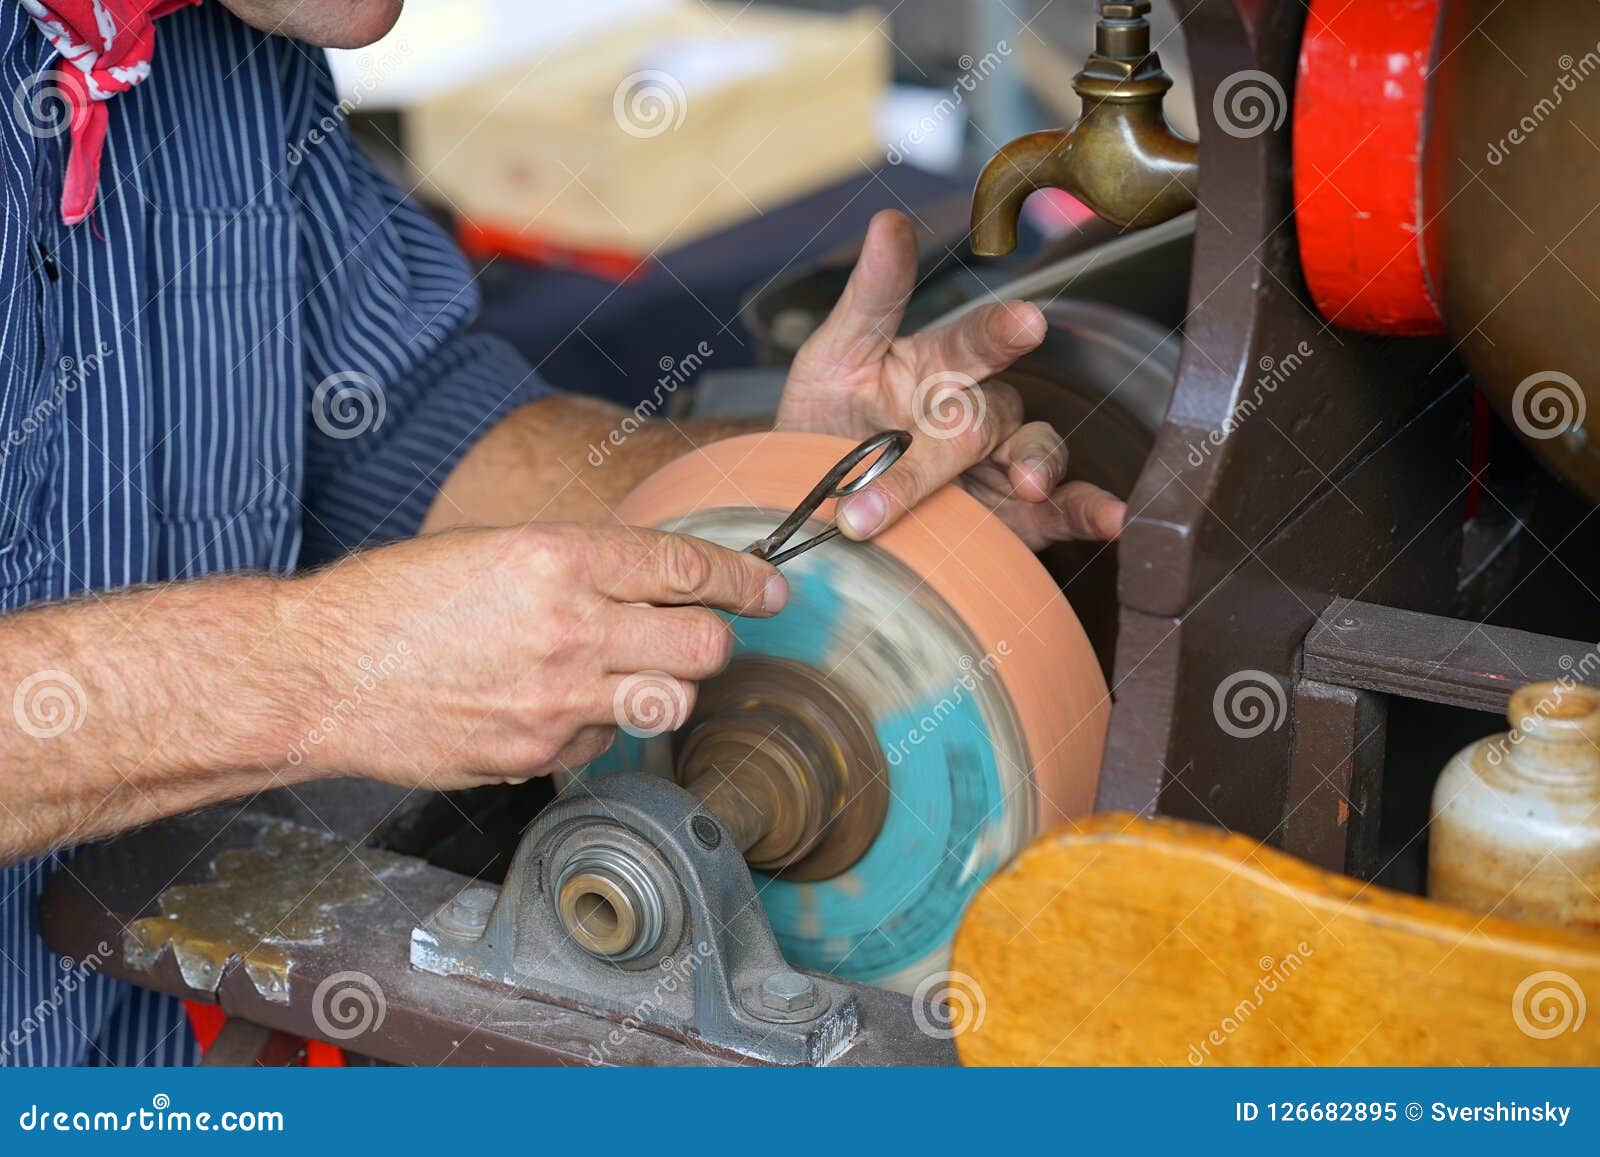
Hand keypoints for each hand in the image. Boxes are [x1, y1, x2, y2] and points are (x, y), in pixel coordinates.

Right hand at [286, 523, 785, 788]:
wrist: (321, 672)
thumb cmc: (396, 601)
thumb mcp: (493, 547)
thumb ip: (579, 564)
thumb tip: (650, 579)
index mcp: (558, 557)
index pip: (687, 566)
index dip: (742, 577)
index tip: (766, 588)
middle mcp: (569, 627)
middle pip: (706, 645)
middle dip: (717, 639)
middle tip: (702, 636)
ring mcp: (557, 699)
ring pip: (671, 701)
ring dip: (667, 688)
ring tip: (633, 675)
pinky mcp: (537, 754)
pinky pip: (606, 744)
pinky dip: (600, 728)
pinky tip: (560, 709)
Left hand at [774, 210, 1125, 548]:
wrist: (806, 507)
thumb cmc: (822, 424)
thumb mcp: (833, 357)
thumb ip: (871, 297)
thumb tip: (888, 223)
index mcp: (938, 364)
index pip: (976, 338)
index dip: (1001, 330)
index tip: (1025, 323)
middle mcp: (973, 411)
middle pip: (991, 414)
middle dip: (953, 443)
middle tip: (934, 453)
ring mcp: (993, 465)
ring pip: (1037, 454)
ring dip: (1040, 468)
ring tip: (1031, 486)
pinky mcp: (1007, 518)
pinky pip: (1053, 515)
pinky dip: (1085, 515)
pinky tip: (1111, 519)